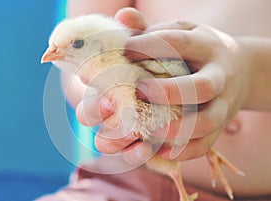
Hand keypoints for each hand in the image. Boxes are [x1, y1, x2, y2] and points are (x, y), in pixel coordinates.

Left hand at [69, 8, 251, 162]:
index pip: (177, 43)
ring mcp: (224, 103)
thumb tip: (122, 16)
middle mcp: (219, 75)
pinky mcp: (222, 125)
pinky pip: (208, 143)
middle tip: (138, 91)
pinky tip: (162, 152)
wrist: (239, 69)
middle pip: (201, 87)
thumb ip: (151, 30)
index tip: (124, 50)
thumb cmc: (199, 52)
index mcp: (206, 46)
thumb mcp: (182, 34)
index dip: (149, 46)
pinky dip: (186, 151)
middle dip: (168, 92)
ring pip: (208, 122)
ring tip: (149, 131)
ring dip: (178, 129)